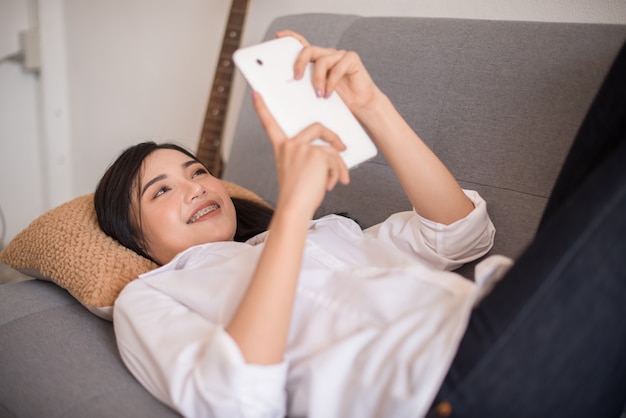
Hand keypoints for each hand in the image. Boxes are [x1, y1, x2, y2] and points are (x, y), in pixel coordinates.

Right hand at [252, 91, 349, 217]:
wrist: (295, 207)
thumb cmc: (298, 195)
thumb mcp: (300, 171)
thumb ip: (310, 157)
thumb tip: (335, 151)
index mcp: (281, 148)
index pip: (269, 124)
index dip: (262, 108)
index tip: (255, 93)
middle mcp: (289, 145)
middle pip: (317, 127)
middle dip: (333, 136)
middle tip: (343, 147)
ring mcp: (302, 148)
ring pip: (330, 150)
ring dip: (338, 166)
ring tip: (338, 181)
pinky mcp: (316, 154)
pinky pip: (335, 159)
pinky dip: (338, 173)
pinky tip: (330, 185)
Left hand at [276, 30, 381, 117]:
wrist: (361, 105)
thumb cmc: (340, 99)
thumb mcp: (318, 91)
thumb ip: (307, 84)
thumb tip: (290, 86)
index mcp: (317, 60)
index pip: (303, 43)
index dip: (291, 36)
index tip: (278, 35)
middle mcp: (328, 54)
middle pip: (309, 50)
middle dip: (299, 63)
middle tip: (296, 78)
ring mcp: (340, 55)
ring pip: (322, 61)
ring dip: (318, 80)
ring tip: (318, 95)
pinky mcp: (351, 59)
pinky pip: (338, 67)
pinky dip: (331, 83)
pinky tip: (328, 94)